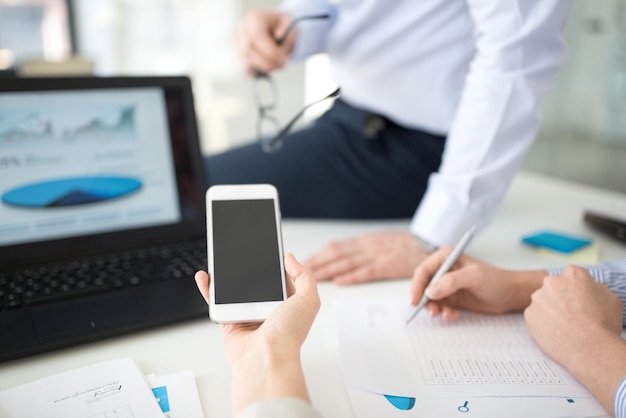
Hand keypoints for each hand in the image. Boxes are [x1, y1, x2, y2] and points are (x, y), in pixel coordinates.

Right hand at [194, 253, 319, 414]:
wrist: (265, 357)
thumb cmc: (288, 335)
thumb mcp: (308, 299)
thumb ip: (304, 275)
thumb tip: (290, 258)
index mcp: (289, 302)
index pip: (282, 277)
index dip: (275, 263)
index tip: (267, 249)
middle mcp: (269, 308)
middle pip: (257, 281)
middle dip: (249, 267)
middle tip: (241, 250)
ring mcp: (249, 314)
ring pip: (235, 289)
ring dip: (227, 275)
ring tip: (222, 259)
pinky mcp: (230, 321)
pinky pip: (217, 301)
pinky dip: (209, 289)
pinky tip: (206, 277)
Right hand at [236, 10, 294, 74]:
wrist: (275, 29)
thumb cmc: (281, 26)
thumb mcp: (290, 23)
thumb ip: (287, 29)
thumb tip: (278, 37)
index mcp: (254, 18)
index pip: (257, 36)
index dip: (270, 50)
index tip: (284, 58)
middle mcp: (242, 30)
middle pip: (249, 50)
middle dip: (268, 61)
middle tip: (283, 64)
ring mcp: (239, 44)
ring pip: (247, 62)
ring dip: (266, 67)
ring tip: (278, 64)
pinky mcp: (240, 56)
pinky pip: (247, 69)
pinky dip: (260, 71)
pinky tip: (270, 66)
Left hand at [305, 230, 426, 284]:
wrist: (425, 246)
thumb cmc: (402, 246)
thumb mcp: (378, 242)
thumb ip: (360, 249)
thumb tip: (340, 256)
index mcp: (363, 241)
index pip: (334, 247)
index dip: (317, 255)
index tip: (303, 261)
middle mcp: (366, 247)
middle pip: (336, 255)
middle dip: (317, 263)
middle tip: (298, 271)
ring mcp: (375, 256)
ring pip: (346, 263)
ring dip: (328, 271)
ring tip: (312, 279)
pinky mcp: (386, 267)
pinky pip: (365, 272)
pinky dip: (351, 277)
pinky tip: (339, 282)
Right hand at [411, 247, 544, 318]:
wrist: (510, 294)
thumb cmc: (495, 280)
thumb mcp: (473, 277)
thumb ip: (451, 282)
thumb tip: (430, 291)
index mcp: (445, 257)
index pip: (423, 271)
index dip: (416, 286)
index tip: (415, 300)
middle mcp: (443, 270)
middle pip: (423, 286)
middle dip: (425, 300)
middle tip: (432, 312)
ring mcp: (446, 284)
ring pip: (430, 298)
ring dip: (435, 308)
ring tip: (446, 314)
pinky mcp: (451, 297)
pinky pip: (440, 306)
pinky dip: (444, 312)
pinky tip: (453, 315)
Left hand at [524, 265, 624, 413]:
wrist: (590, 346)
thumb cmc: (603, 326)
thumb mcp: (610, 299)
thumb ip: (595, 289)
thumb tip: (590, 288)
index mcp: (573, 274)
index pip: (568, 278)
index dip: (573, 293)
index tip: (575, 302)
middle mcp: (551, 283)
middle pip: (551, 290)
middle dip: (558, 302)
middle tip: (570, 319)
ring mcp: (538, 299)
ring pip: (541, 305)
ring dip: (549, 314)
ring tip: (564, 330)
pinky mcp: (529, 316)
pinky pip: (534, 319)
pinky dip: (542, 326)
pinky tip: (555, 335)